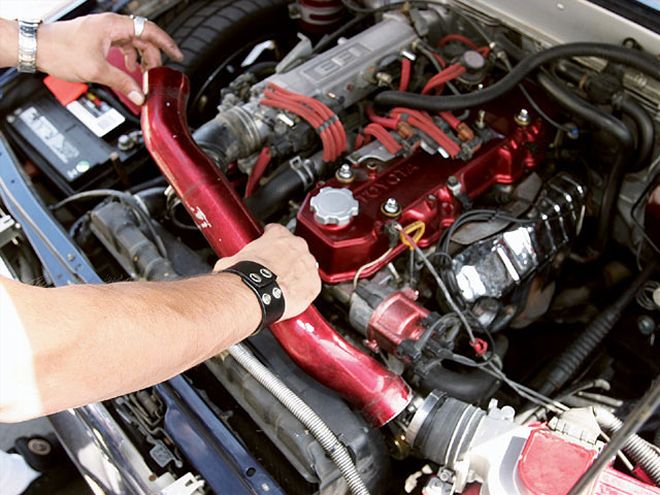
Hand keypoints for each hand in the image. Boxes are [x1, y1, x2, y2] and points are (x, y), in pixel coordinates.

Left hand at [36, 13, 182, 105]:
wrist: (38, 47)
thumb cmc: (60, 50)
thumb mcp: (97, 71)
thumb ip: (122, 83)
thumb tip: (139, 95)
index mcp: (113, 26)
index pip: (149, 30)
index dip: (166, 44)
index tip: (176, 55)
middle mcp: (110, 24)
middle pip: (143, 37)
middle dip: (153, 56)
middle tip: (157, 74)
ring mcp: (104, 30)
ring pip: (133, 41)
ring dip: (141, 58)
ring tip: (143, 74)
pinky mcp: (98, 37)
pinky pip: (122, 45)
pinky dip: (129, 57)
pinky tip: (128, 69)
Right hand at [214, 224, 320, 320]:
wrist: (257, 293)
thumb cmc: (246, 275)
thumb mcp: (232, 259)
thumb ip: (236, 257)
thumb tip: (227, 264)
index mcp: (278, 235)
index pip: (277, 231)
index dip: (271, 241)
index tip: (267, 250)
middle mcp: (297, 245)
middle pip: (294, 248)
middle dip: (286, 258)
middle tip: (274, 270)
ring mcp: (308, 264)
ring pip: (305, 266)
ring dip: (297, 273)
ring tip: (282, 285)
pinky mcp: (314, 283)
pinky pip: (312, 284)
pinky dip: (305, 289)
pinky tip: (292, 295)